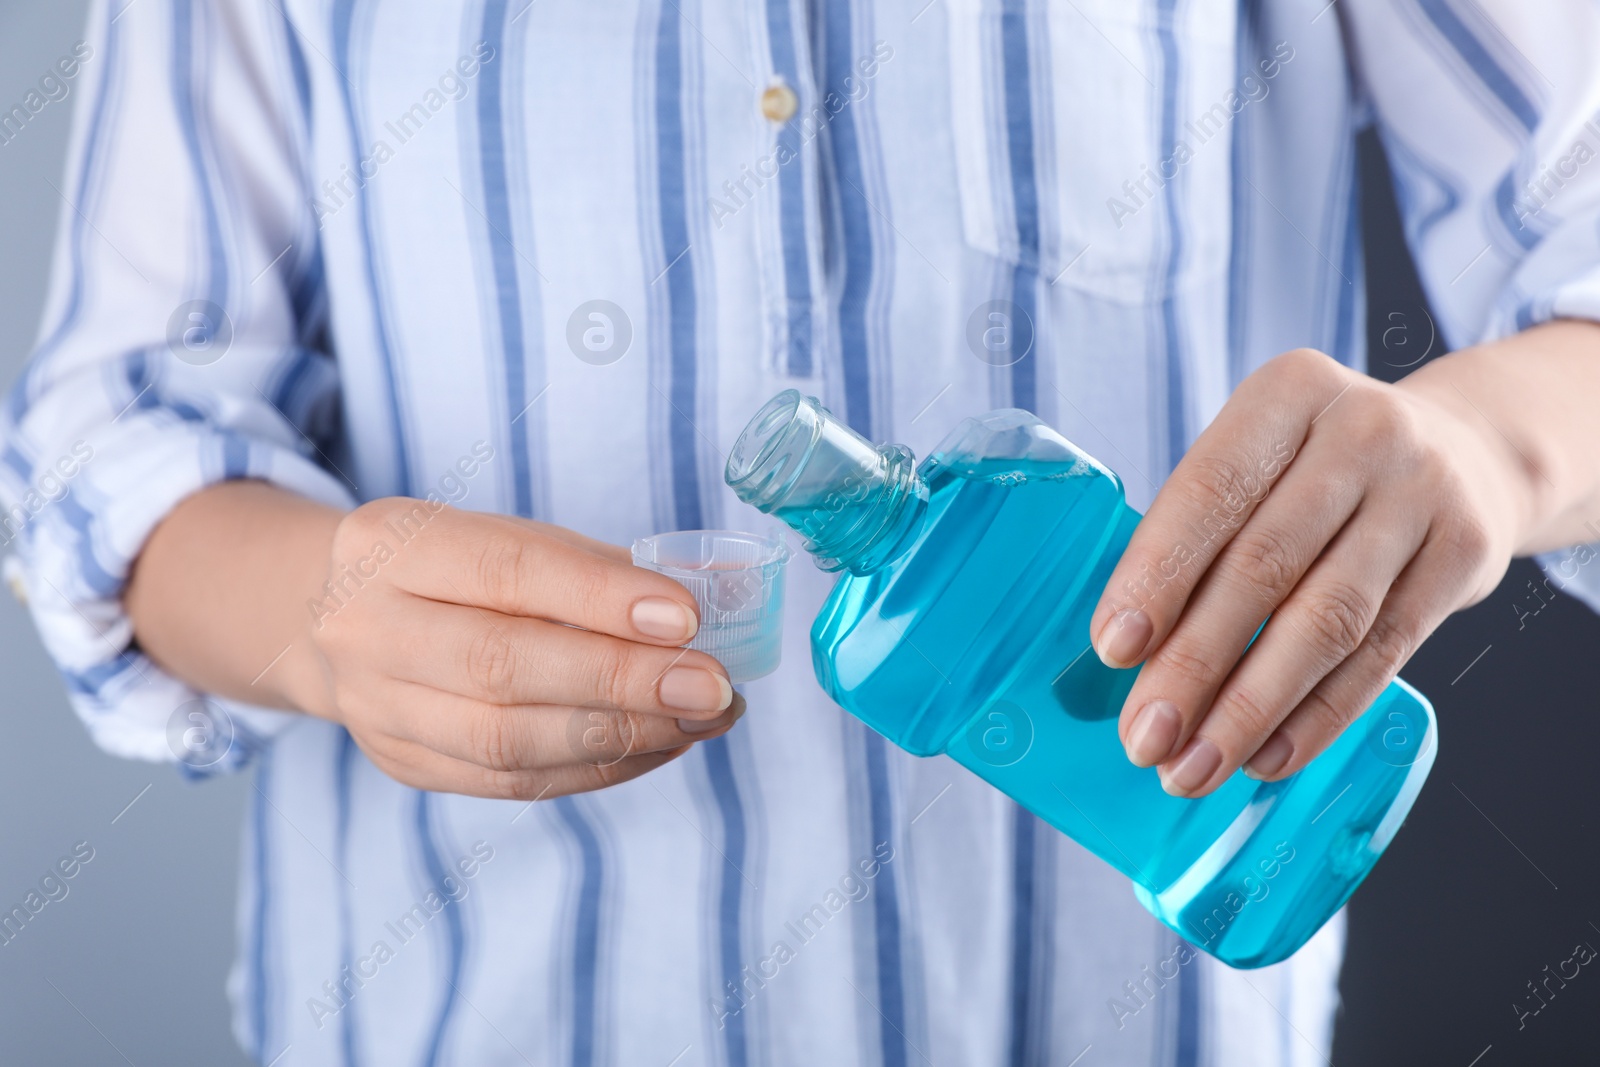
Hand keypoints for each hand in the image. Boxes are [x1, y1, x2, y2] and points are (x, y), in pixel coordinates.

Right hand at [298, 500, 741, 799]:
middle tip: (711, 686)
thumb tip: (706, 608)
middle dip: (623, 681)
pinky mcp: (405, 764)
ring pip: (508, 741)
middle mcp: (367, 627)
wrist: (344, 619)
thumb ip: (596, 571)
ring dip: (623, 736)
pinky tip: (660, 744)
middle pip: (503, 667)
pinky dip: (600, 768)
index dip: (600, 599)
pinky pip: (514, 782)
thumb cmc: (456, 570)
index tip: (686, 617)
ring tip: (701, 719)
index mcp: (393, 543)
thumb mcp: (509, 539)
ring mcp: (377, 706)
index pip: (507, 571)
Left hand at [1089, 348, 1529, 796]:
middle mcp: (1361, 431)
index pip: (1209, 490)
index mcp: (1285, 395)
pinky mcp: (1464, 554)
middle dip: (1194, 664)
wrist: (1466, 453)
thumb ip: (1200, 534)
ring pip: (1326, 621)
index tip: (1113, 649)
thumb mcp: (1263, 460)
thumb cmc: (1316, 470)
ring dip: (1250, 709)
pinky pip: (1382, 654)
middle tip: (1145, 737)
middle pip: (1263, 566)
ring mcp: (1422, 491)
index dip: (1157, 575)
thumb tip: (1126, 655)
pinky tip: (1268, 756)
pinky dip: (1318, 715)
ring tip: (1194, 766)